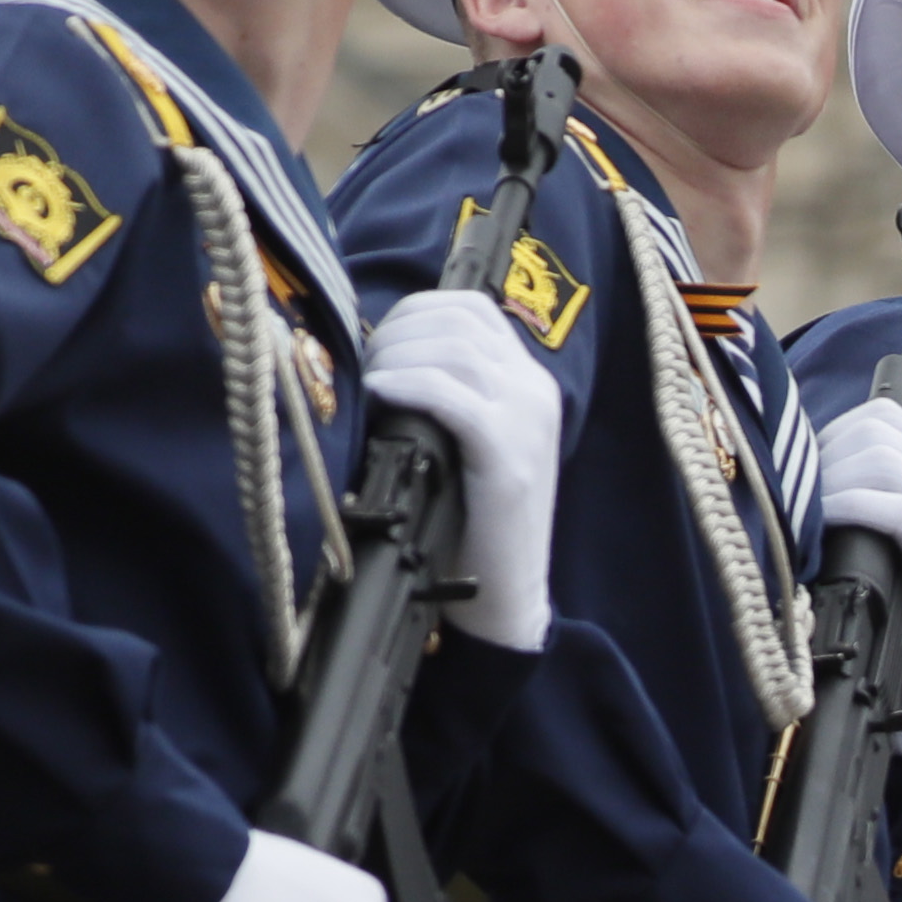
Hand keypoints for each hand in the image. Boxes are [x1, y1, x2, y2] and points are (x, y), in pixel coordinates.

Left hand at [359, 288, 561, 650]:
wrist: (505, 593)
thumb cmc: (468, 520)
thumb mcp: (461, 442)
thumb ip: (443, 394)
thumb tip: (378, 354)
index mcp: (529, 382)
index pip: (471, 308)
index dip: (415, 311)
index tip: (379, 344)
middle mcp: (536, 390)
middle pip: (458, 321)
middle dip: (397, 333)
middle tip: (366, 369)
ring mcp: (528, 420)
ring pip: (454, 350)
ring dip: (396, 357)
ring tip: (371, 386)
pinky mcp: (508, 454)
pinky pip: (451, 394)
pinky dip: (407, 384)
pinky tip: (380, 394)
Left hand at [815, 395, 901, 761]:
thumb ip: (877, 512)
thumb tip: (804, 488)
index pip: (882, 418)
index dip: (832, 435)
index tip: (804, 475)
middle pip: (875, 428)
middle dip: (824, 456)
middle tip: (796, 500)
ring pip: (880, 455)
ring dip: (831, 481)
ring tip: (807, 518)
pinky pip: (890, 502)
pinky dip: (847, 508)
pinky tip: (824, 532)